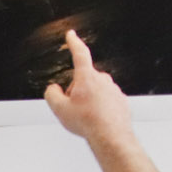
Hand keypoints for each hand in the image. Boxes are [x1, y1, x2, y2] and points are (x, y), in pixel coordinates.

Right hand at [42, 29, 132, 146]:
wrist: (111, 136)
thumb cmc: (88, 122)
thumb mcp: (59, 109)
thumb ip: (51, 94)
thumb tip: (53, 89)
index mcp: (87, 77)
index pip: (79, 54)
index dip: (74, 43)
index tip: (71, 35)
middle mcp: (103, 80)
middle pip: (84, 79)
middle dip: (77, 91)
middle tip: (74, 108)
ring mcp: (113, 90)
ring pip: (95, 91)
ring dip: (89, 101)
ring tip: (87, 117)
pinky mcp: (121, 100)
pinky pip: (106, 100)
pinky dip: (100, 108)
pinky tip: (97, 120)